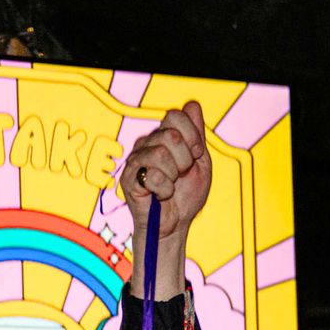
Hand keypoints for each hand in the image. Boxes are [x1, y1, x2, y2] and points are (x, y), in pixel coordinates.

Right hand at [121, 101, 210, 294]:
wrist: (175, 225)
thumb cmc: (186, 196)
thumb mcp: (200, 163)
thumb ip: (197, 135)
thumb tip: (193, 105)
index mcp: (164, 136)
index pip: (176, 115)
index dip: (192, 136)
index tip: (195, 155)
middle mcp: (147, 143)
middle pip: (171, 134)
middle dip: (185, 159)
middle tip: (181, 174)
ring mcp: (136, 159)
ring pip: (161, 153)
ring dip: (174, 176)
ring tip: (171, 186)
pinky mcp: (128, 178)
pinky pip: (152, 175)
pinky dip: (164, 189)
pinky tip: (161, 195)